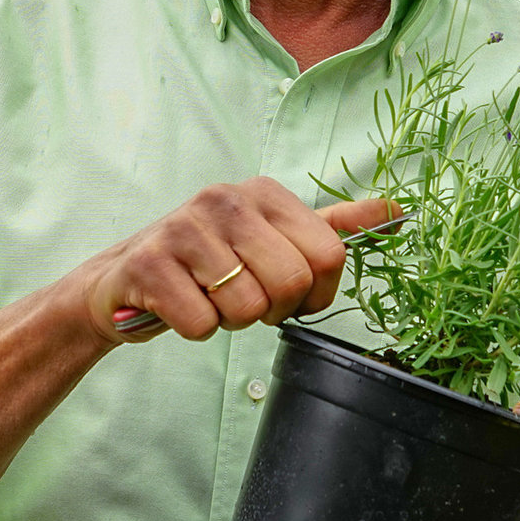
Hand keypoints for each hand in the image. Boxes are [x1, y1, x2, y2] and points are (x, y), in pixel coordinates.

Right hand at [79, 178, 398, 342]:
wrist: (123, 279)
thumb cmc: (207, 262)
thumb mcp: (272, 236)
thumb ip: (332, 226)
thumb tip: (396, 210)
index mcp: (264, 192)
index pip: (327, 257)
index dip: (313, 294)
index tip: (285, 294)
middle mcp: (224, 198)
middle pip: (290, 283)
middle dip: (272, 309)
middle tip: (244, 300)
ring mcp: (183, 228)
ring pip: (247, 307)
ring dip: (230, 319)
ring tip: (208, 297)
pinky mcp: (148, 264)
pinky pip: (202, 324)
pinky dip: (194, 328)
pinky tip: (179, 305)